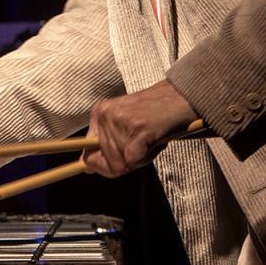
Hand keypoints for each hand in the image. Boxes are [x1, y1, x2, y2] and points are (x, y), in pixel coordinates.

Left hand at [82, 79, 198, 176]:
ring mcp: (120, 120)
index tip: (117, 164)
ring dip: (141, 158)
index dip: (103, 167)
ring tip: (150, 138)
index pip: (88, 156)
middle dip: (129, 161)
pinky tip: (154, 141)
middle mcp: (105, 115)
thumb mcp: (122, 125)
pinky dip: (147, 157)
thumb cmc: (154, 115)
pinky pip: (133, 160)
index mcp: (98, 114)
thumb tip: (84, 167)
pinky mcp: (138, 128)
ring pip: (123, 164)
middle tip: (144, 143)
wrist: (181, 97)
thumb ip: (104, 145)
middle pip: (109, 164)